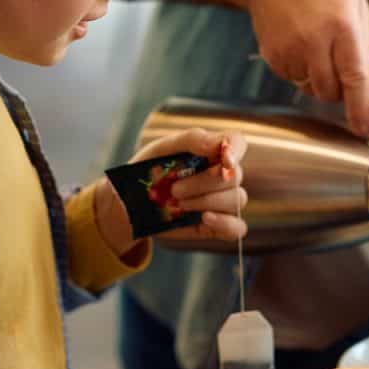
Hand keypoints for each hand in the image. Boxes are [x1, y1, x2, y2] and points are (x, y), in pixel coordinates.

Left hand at [96, 130, 248, 255]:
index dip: (236, 150)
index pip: (237, 143)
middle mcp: (223, 175)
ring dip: (206, 202)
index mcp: (212, 151)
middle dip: (203, 183)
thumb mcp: (162, 149)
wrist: (131, 203)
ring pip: (236, 200)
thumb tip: (219, 145)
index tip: (224, 160)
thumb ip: (191, 140)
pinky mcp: (218, 225)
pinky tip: (204, 219)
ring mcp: (222, 201)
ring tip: (178, 204)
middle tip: (174, 189)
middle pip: (234, 177)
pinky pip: (237, 228)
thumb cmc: (149, 170)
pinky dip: (225, 223)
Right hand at [247, 0, 368, 135]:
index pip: (354, 78)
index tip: (364, 128)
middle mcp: (314, 41)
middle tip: (343, 73)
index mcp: (341, 26)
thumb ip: (365, 47)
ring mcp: (290, 50)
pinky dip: (302, 73)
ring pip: (311, 88)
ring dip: (321, 82)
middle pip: (330, 91)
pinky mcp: (273, 56)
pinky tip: (302, 46)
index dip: (360, 107)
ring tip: (320, 50)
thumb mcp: (355, 5)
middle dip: (340, 92)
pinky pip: (294, 80)